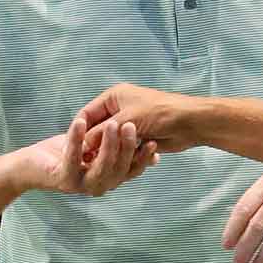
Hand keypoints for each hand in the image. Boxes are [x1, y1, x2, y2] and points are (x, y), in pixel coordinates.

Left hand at [25, 118, 157, 198]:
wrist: (29, 165)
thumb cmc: (64, 153)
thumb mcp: (96, 146)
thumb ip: (120, 146)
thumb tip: (154, 146)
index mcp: (108, 178)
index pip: (131, 170)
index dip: (143, 158)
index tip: (154, 141)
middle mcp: (97, 185)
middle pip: (119, 169)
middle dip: (127, 148)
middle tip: (133, 126)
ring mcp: (80, 185)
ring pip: (101, 167)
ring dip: (108, 145)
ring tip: (113, 124)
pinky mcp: (62, 179)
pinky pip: (72, 159)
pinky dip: (76, 139)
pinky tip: (80, 122)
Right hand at [72, 84, 204, 156]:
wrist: (190, 122)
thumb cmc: (159, 113)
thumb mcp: (126, 121)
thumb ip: (101, 134)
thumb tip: (82, 148)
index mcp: (113, 97)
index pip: (87, 114)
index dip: (79, 131)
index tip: (72, 149)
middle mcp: (120, 109)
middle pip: (98, 129)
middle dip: (94, 144)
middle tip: (86, 161)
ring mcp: (130, 124)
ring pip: (111, 142)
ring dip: (110, 152)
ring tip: (102, 165)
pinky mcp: (140, 138)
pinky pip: (125, 149)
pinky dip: (124, 155)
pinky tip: (121, 164)